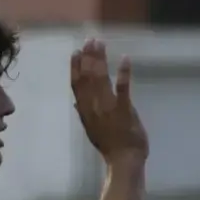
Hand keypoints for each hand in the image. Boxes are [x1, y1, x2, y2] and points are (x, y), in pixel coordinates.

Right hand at [70, 39, 147, 164]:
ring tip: (100, 44)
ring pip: (100, 79)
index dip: (75, 67)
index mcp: (85, 111)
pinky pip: (122, 88)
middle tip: (90, 40)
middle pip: (87, 77)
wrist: (123, 159)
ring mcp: (108, 107)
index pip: (76, 85)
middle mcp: (93, 106)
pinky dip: (123, 73)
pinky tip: (125, 59)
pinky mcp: (124, 109)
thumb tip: (76, 103)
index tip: (75, 52)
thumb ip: (86, 114)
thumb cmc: (109, 145)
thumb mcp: (92, 129)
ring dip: (100, 60)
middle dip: (88, 57)